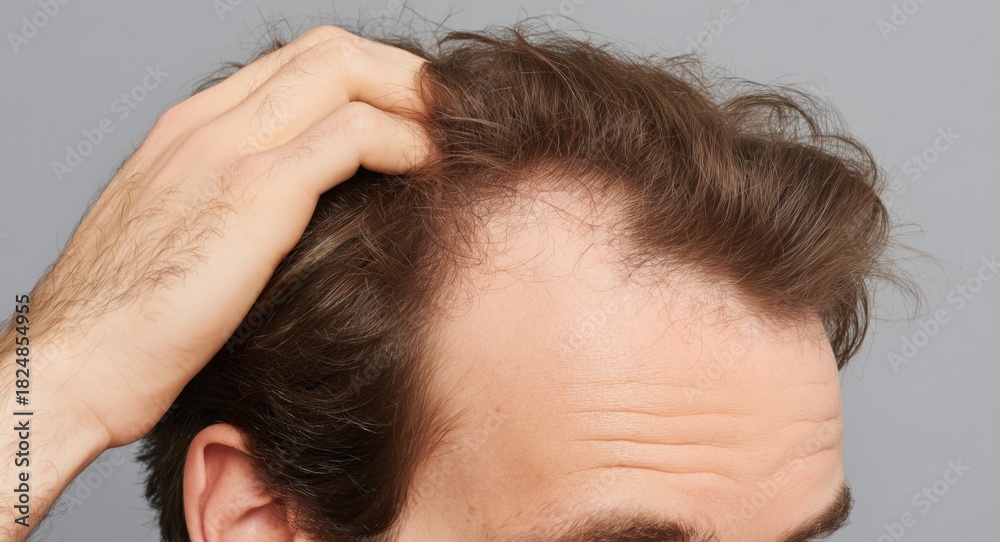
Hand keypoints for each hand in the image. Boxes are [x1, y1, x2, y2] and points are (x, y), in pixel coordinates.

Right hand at [23, 26, 432, 447]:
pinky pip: (349, 136)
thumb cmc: (127, 320)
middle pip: (325, 51)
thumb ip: (228, 205)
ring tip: (451, 132)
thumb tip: (295, 213)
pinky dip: (402, 142)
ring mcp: (228, 150)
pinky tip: (428, 167)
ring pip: (342, 72)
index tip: (406, 110)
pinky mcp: (252, 194)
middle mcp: (208, 123)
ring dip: (409, 96)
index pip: (293, 65)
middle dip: (397, 71)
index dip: (363, 75)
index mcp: (190, 129)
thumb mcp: (179, 237)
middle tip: (444, 111)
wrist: (73, 364)